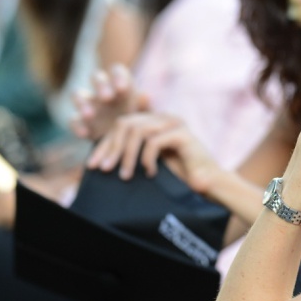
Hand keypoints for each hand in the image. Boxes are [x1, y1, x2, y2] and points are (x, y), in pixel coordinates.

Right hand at [69, 64, 148, 140]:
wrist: (127, 143)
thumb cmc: (139, 123)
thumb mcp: (145, 116)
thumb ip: (145, 106)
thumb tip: (145, 95)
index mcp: (120, 84)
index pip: (117, 71)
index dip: (118, 76)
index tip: (122, 88)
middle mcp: (103, 90)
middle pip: (96, 78)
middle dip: (100, 85)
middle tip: (107, 97)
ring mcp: (90, 105)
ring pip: (78, 94)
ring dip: (82, 102)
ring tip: (90, 115)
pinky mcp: (80, 121)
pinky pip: (73, 120)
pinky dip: (77, 126)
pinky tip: (84, 133)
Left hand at [86, 112, 225, 193]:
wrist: (207, 183)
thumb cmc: (178, 176)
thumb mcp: (148, 162)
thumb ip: (131, 153)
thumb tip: (103, 157)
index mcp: (153, 121)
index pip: (121, 125)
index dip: (105, 144)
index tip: (93, 164)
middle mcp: (163, 117)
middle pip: (125, 124)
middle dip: (111, 148)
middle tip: (104, 169)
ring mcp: (174, 123)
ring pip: (137, 131)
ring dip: (127, 155)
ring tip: (125, 176)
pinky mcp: (182, 134)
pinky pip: (154, 142)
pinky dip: (147, 159)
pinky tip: (149, 173)